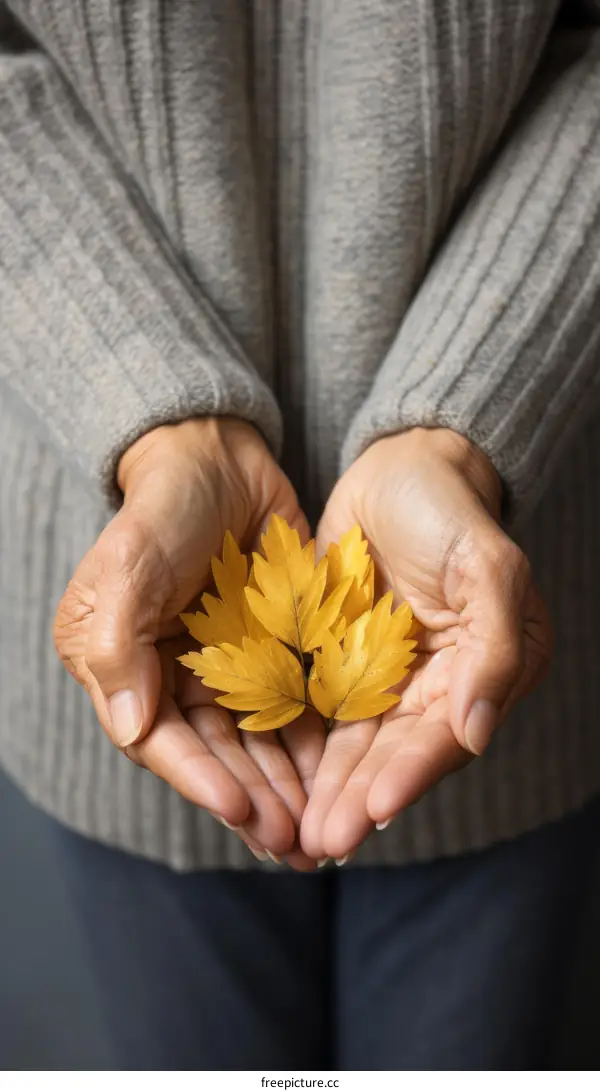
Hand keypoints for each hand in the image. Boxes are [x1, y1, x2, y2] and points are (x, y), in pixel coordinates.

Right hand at [54, 418, 323, 867]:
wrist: (218, 457)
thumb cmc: (162, 508)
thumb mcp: (128, 566)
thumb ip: (117, 647)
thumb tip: (135, 729)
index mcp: (123, 668)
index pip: (161, 740)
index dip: (201, 780)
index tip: (243, 811)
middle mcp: (170, 678)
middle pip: (215, 754)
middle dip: (254, 799)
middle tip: (294, 842)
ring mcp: (224, 668)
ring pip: (257, 743)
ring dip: (286, 786)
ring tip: (319, 828)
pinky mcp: (270, 652)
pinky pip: (292, 708)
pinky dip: (311, 744)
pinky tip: (337, 775)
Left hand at [301, 428, 551, 861]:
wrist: (401, 465)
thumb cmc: (452, 509)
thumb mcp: (487, 567)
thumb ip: (493, 650)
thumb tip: (475, 733)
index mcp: (485, 671)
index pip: (443, 737)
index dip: (407, 777)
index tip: (371, 813)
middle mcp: (438, 685)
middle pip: (394, 753)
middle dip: (357, 799)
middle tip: (320, 844)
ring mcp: (386, 675)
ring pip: (354, 745)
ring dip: (327, 789)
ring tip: (293, 834)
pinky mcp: (341, 659)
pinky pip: (319, 711)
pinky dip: (301, 748)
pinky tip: (275, 780)